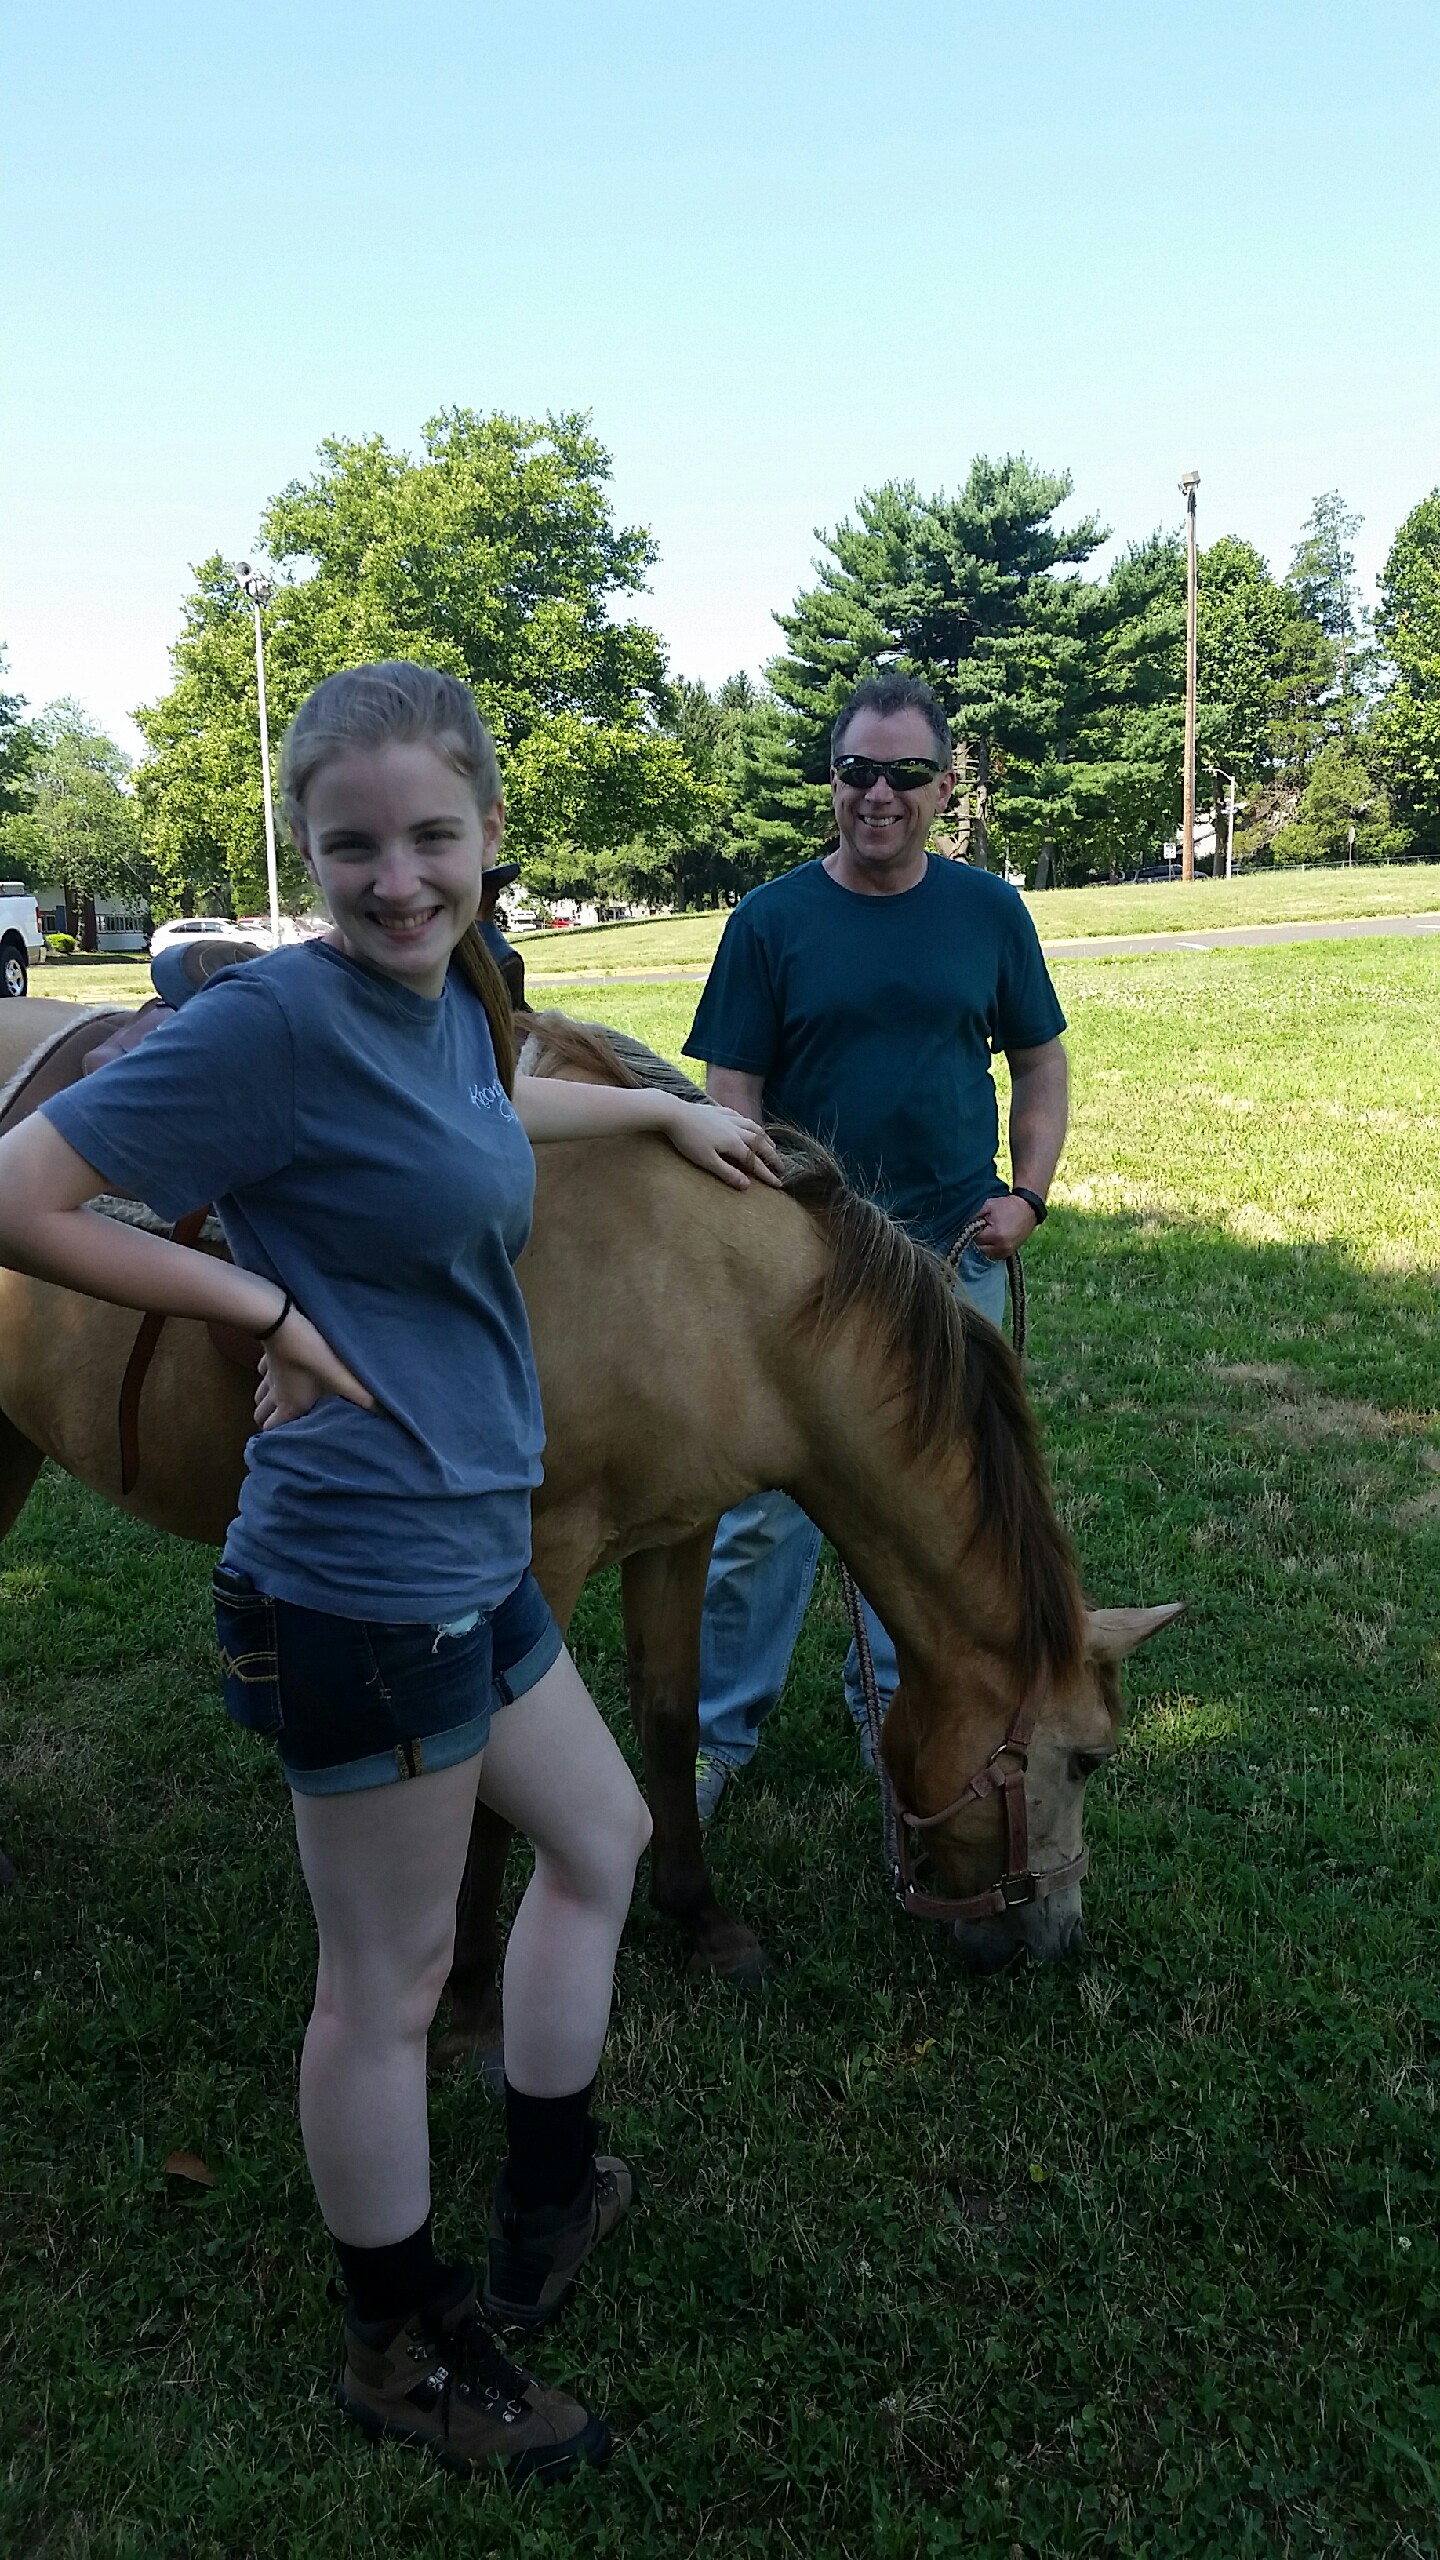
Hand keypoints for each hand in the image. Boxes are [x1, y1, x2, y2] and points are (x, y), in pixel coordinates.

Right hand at [253, 1307, 377, 1430]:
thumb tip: (386, 1414)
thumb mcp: (342, 1379)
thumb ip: (363, 1398)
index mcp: (290, 1405)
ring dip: (268, 1401)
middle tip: (287, 1422)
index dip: (278, 1438)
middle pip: (261, 1415)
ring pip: (259, 1395)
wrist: (284, 1320)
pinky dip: (268, 1375)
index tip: (289, 1441)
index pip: (272, 1431)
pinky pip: (263, 1370)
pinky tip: (281, 1371)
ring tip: (283, 1402)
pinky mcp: (268, 1355)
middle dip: (269, 1421)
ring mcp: (268, 1374)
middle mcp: (274, 1393)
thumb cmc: (313, 1354)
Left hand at [660, 1099, 784, 1190]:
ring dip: (765, 1138)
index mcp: (734, 1143)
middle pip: (760, 1143)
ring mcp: (729, 1118)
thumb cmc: (688, 1140)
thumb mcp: (707, 1161)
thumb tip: (747, 1185)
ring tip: (771, 1146)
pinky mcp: (719, 1110)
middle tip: (781, 1167)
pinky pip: (741, 1117)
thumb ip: (728, 1172)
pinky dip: (750, 1123)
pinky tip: (748, 1125)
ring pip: (753, 1128)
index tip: (779, 1184)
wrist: (674, 1113)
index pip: (755, 1162)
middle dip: (772, 1156)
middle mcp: (737, 1129)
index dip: (768, 1174)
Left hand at [972, 1192, 1040, 1258]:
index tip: (974, 1226)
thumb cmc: (1007, 1205)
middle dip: (977, 1240)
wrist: (1028, 1208)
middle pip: (980, 1249)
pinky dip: (991, 1250)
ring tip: (986, 1235)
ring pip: (986, 1254)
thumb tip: (964, 1225)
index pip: (975, 1239)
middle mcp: (1002, 1246)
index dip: (972, 1232)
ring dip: (984, 1246)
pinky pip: (995, 1256)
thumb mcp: (988, 1205)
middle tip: (980, 1230)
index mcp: (996, 1235)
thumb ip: (974, 1216)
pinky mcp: (1010, 1253)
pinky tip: (992, 1241)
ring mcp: (1007, 1251)